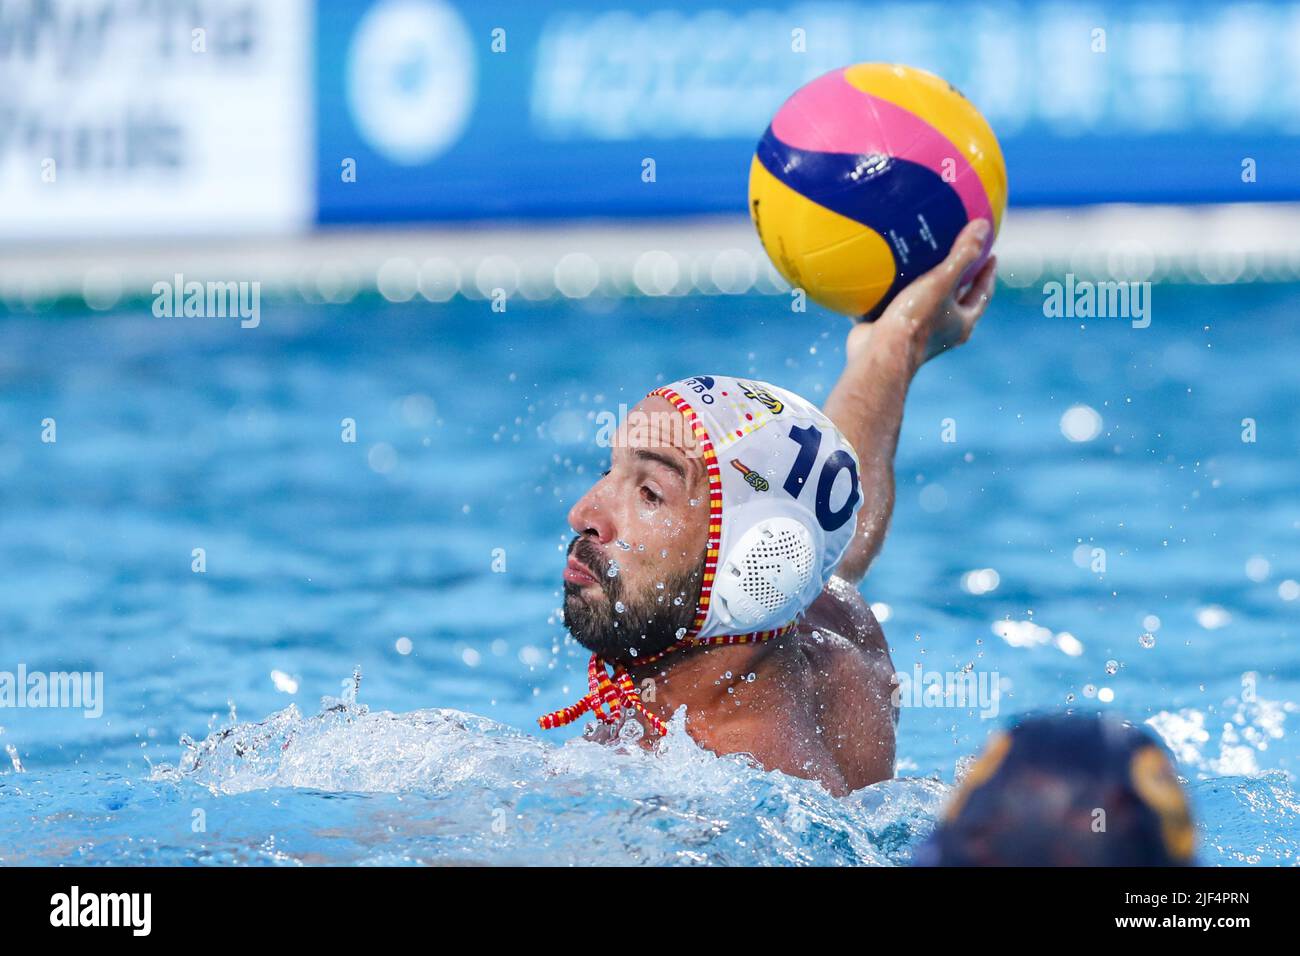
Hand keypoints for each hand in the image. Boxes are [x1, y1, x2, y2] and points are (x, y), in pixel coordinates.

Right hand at [845, 219, 996, 369]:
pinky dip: (899, 295)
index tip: (991, 255)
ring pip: (930, 306)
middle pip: (959, 301)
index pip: (982, 293)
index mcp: (962, 322)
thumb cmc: (916, 320)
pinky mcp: (895, 334)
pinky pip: (901, 309)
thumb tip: (984, 226)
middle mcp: (944, 331)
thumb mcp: (942, 281)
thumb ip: (962, 254)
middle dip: (961, 280)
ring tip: (924, 263)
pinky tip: (889, 280)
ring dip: (929, 287)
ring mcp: (920, 335)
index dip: (988, 274)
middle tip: (961, 257)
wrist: (880, 353)